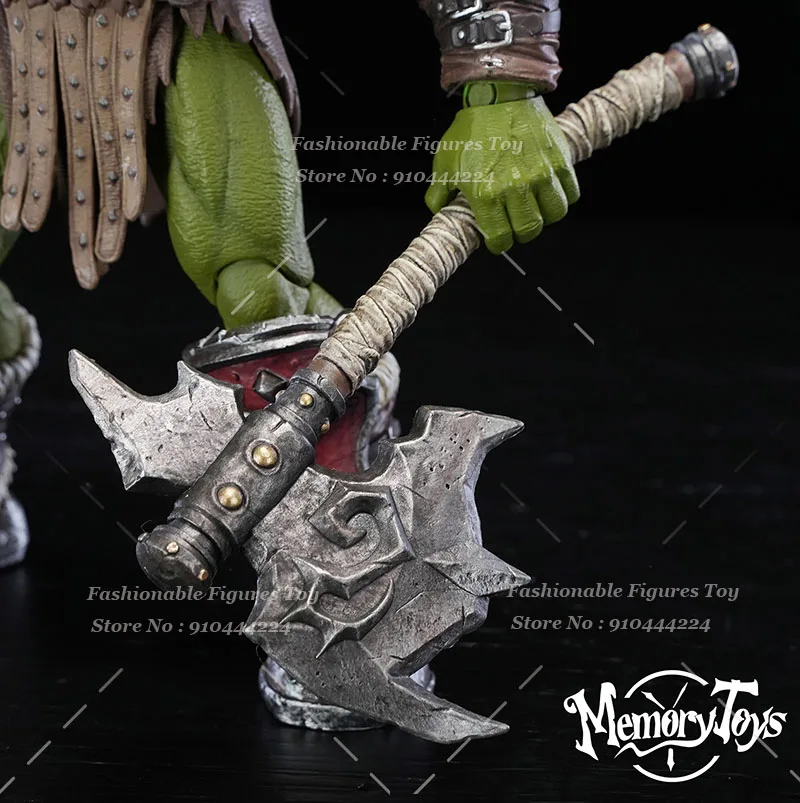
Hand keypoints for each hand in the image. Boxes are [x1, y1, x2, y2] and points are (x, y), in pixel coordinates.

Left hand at [425, 94, 579, 254]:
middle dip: (522, 233)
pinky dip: (563, 198)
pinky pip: (570, 193)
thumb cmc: (471, 127)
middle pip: (529, 230)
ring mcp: (541, 174)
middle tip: (517, 226)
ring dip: (545, 217)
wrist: (498, 93)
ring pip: (553, 215)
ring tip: (536, 210)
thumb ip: (438, 192)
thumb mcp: (445, 162)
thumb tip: (437, 208)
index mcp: (486, 193)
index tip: (499, 241)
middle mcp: (515, 187)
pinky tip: (551, 193)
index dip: (499, 244)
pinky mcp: (560, 161)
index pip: (500, 238)